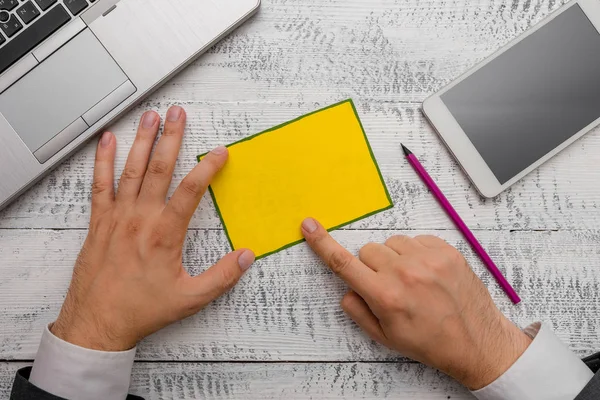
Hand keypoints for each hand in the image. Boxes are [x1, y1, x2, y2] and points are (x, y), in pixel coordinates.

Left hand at [52, 106, 254, 351]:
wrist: (97, 322)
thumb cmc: (141, 310)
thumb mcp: (190, 298)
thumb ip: (222, 276)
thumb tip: (246, 256)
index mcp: (164, 234)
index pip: (190, 190)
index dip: (207, 168)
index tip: (219, 152)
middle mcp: (140, 218)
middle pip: (159, 168)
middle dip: (171, 137)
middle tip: (177, 113)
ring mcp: (116, 217)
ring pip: (131, 170)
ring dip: (142, 140)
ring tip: (150, 116)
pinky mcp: (98, 221)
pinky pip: (100, 184)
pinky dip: (103, 160)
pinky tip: (107, 141)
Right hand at [301, 218, 530, 389]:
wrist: (476, 342)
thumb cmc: (429, 342)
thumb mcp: (385, 337)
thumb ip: (357, 310)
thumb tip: (348, 287)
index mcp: (385, 296)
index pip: (344, 264)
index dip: (322, 244)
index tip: (309, 226)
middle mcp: (404, 273)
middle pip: (368, 250)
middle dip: (372, 267)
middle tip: (390, 287)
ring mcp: (428, 259)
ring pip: (392, 243)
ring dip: (395, 258)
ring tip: (413, 281)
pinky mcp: (446, 250)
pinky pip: (416, 239)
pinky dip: (416, 253)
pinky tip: (427, 274)